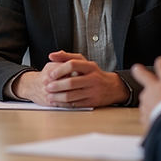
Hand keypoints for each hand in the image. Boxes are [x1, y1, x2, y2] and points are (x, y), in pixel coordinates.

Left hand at [14, 51, 128, 107]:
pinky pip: (75, 105)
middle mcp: (93, 79)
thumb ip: (67, 57)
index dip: (60, 69)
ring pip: (72, 95)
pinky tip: (57, 102)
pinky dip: (64, 104)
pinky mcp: (92, 102)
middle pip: (71, 82)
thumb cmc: (94, 73)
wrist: (112, 87)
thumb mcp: (83, 62)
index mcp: (90, 66)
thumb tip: (51, 55)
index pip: (73, 64)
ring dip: (58, 97)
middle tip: (47, 87)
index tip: (50, 74)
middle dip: (57, 86)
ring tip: (49, 96)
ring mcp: (93, 92)